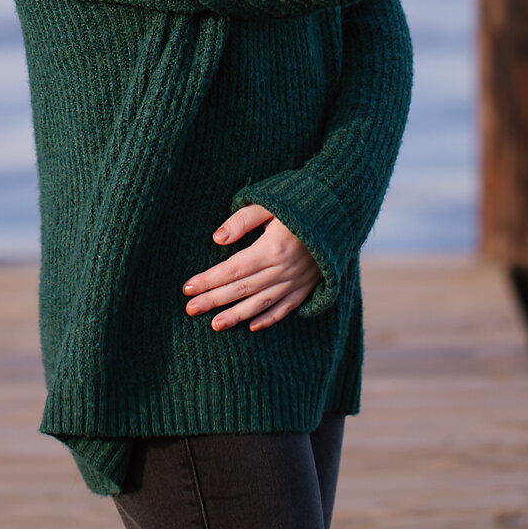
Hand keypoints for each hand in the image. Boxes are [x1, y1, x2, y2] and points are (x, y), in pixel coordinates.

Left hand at [181, 203, 322, 331]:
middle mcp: (283, 270)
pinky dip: (268, 319)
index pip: (231, 270)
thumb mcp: (269, 202)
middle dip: (214, 300)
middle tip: (190, 309)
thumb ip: (243, 219)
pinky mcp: (308, 286)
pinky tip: (252, 326)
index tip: (187, 287)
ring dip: (236, 316)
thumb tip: (218, 238)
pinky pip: (286, 308)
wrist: (340, 211)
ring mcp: (297, 281)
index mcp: (272, 249)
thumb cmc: (299, 202)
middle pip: (241, 290)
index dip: (208, 280)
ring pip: (261, 304)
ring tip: (214, 325)